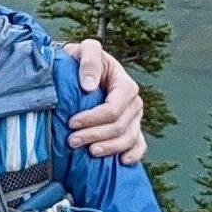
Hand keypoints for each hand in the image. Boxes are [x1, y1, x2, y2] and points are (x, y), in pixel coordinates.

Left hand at [66, 41, 148, 163]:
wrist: (81, 69)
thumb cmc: (82, 60)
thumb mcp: (84, 50)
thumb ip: (89, 60)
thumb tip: (89, 86)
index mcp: (124, 83)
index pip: (113, 108)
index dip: (93, 118)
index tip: (71, 122)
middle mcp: (134, 102)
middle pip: (119, 126)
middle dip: (95, 135)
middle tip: (71, 141)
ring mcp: (135, 118)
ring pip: (128, 139)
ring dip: (109, 148)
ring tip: (89, 152)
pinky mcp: (133, 129)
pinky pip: (140, 145)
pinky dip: (134, 155)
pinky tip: (122, 161)